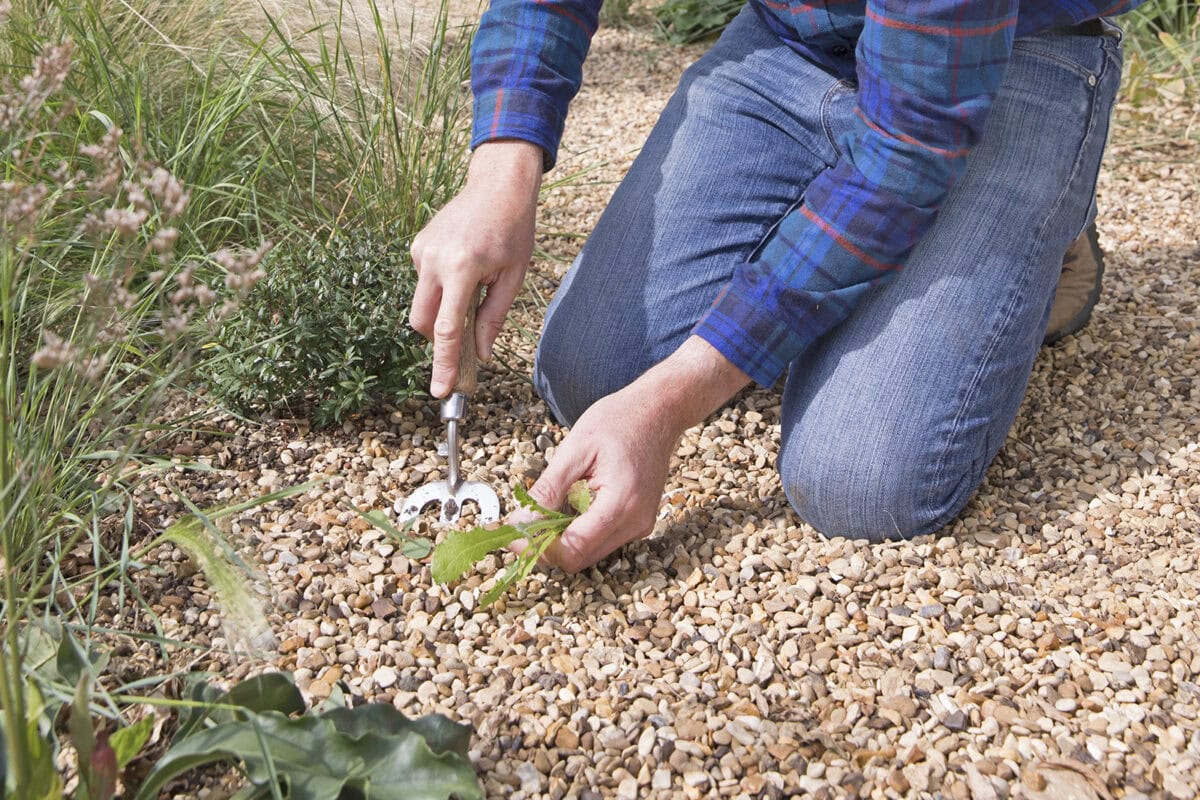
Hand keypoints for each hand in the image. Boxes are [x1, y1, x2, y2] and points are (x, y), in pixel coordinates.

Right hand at [409, 140, 542, 396]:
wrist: (498, 186)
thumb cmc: (513, 231)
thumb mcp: (514, 277)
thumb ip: (494, 318)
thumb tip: (481, 354)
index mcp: (462, 268)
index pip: (447, 329)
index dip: (443, 363)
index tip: (440, 390)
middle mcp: (434, 260)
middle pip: (421, 322)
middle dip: (437, 339)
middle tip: (465, 343)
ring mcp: (421, 251)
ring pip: (422, 302)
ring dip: (442, 310)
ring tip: (475, 287)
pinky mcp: (417, 245)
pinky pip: (424, 282)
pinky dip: (441, 288)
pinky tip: (465, 266)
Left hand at [523, 385, 679, 572]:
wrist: (658, 412)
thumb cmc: (618, 421)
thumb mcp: (574, 449)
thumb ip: (547, 490)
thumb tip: (518, 524)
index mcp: (620, 504)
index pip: (572, 550)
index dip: (536, 547)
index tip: (511, 536)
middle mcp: (635, 524)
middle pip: (579, 559)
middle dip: (546, 546)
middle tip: (521, 521)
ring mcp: (640, 526)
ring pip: (589, 553)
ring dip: (562, 539)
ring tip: (546, 507)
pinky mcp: (638, 523)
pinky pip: (601, 540)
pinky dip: (578, 530)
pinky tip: (569, 504)